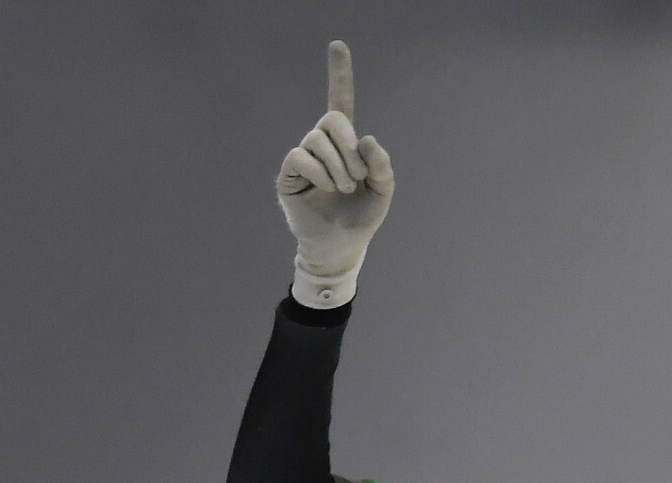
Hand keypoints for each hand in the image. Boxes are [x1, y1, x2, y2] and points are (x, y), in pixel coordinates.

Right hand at [278, 41, 394, 308]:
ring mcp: (303, 158)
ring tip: (344, 189)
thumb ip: (382, 167)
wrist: (341, 248)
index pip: (340, 101)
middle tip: (358, 175)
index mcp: (345, 144)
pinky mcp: (288, 174)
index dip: (340, 74)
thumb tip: (367, 138)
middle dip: (349, 147)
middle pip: (332, 121)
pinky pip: (300, 157)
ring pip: (316, 140)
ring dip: (338, 167)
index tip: (337, 45)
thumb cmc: (361, 219)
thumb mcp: (382, 193)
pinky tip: (327, 189)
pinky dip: (319, 173)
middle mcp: (322, 145)